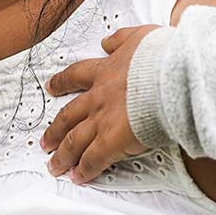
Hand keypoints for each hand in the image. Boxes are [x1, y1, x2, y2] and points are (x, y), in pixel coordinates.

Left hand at [40, 25, 158, 182]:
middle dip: (55, 130)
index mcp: (105, 71)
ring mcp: (102, 120)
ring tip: (54, 165)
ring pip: (74, 141)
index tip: (52, 87)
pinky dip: (84, 170)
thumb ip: (121, 39)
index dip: (62, 82)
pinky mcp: (112, 141)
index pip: (76, 76)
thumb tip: (107, 41)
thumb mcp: (139, 37)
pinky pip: (92, 160)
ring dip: (62, 155)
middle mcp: (98, 97)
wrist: (171, 76)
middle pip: (68, 115)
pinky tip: (78, 177)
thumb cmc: (162, 57)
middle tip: (45, 140)